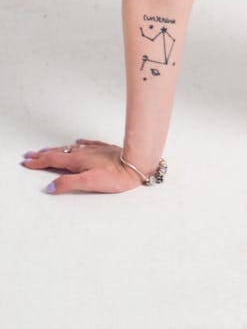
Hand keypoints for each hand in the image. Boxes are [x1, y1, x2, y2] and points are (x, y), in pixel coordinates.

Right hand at [21, 138, 142, 194]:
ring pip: (71, 148)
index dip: (38, 162)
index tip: (27, 162)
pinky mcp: (104, 149)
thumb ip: (67, 184)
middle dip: (42, 155)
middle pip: (59, 153)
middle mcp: (83, 153)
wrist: (136, 164)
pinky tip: (78, 141)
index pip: (52, 161)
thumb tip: (50, 186)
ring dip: (56, 150)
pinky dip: (79, 143)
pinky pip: (88, 143)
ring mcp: (94, 150)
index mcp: (77, 161)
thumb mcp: (88, 183)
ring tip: (47, 150)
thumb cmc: (115, 175)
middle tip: (30, 155)